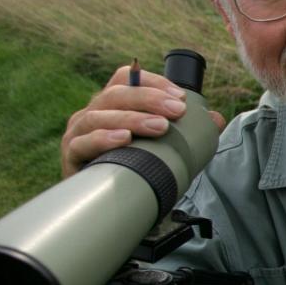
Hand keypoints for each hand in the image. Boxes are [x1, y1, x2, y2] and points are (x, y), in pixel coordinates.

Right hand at [61, 64, 225, 177]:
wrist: (112, 206)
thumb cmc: (137, 168)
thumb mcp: (163, 147)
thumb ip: (189, 132)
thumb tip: (215, 119)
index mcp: (112, 105)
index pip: (125, 78)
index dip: (152, 82)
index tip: (180, 97)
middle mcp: (92, 113)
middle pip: (115, 94)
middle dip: (149, 99)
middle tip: (177, 111)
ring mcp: (78, 133)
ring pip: (99, 116)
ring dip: (133, 119)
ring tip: (160, 127)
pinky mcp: (71, 156)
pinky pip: (82, 143)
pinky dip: (103, 139)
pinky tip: (123, 139)